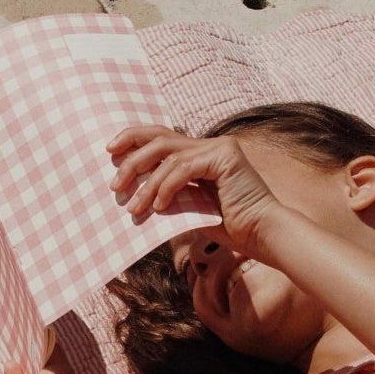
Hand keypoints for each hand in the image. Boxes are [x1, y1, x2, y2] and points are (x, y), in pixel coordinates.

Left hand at [108, 124, 283, 255]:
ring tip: (132, 206)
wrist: (263, 236)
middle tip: (114, 184)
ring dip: (145, 182)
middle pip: (160, 137)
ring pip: (169, 154)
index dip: (134, 140)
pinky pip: (184, 168)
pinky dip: (167, 187)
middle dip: (132, 158)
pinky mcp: (225, 158)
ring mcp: (219, 148)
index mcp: (202, 155)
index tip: (110, 153)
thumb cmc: (232, 229)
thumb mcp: (191, 211)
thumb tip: (136, 199)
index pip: (162, 139)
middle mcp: (210, 145)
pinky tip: (158, 207)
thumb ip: (170, 198)